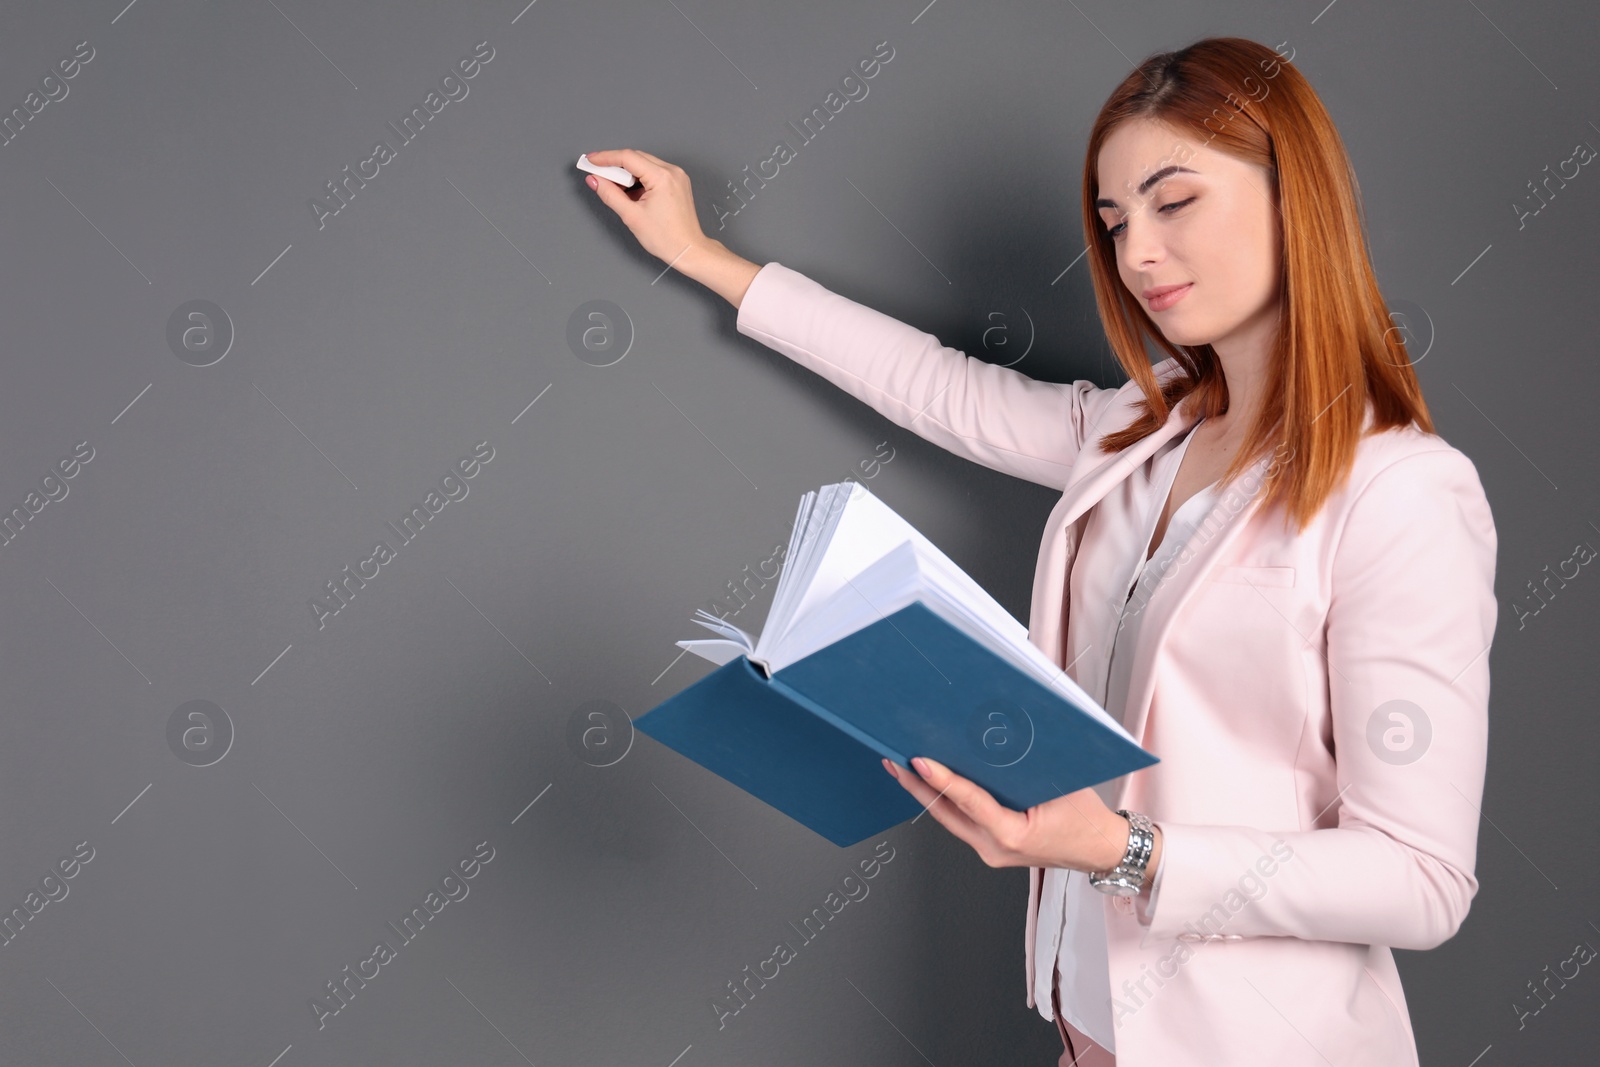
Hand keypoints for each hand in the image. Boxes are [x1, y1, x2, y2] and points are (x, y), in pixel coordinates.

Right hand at [584, 148, 713, 266]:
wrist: (688, 250)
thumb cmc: (667, 238)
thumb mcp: (631, 216)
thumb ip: (610, 194)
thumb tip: (595, 180)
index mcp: (662, 177)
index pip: (628, 157)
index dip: (605, 157)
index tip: (591, 160)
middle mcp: (672, 172)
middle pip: (636, 158)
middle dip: (614, 164)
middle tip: (596, 172)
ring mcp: (677, 176)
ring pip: (644, 164)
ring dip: (626, 172)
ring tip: (613, 186)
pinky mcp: (677, 182)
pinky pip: (653, 172)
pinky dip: (638, 178)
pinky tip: (629, 190)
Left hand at [884, 756, 1150, 874]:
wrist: (1102, 849)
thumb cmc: (1087, 818)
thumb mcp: (1059, 785)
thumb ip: (1022, 769)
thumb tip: (989, 742)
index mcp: (1013, 835)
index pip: (968, 802)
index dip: (940, 780)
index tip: (918, 761)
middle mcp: (994, 848)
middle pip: (945, 813)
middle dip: (916, 785)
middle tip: (893, 759)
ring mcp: (990, 852)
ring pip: (949, 819)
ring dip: (926, 793)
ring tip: (902, 767)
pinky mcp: (990, 848)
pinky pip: (961, 823)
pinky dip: (946, 801)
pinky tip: (931, 783)